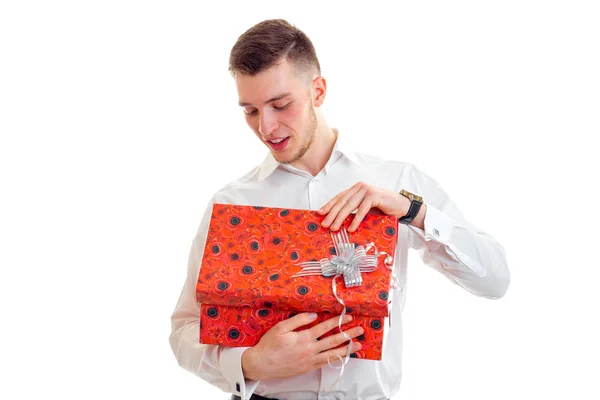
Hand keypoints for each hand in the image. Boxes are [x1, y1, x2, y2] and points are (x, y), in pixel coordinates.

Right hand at [241, 313, 362, 380]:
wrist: (261, 364)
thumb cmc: (269, 345)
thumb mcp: (281, 327)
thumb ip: (298, 320)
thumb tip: (313, 315)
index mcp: (304, 337)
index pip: (325, 327)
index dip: (338, 321)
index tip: (348, 316)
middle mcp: (310, 350)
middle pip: (333, 341)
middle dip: (348, 335)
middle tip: (360, 331)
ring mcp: (310, 361)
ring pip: (332, 354)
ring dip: (346, 349)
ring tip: (357, 345)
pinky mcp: (307, 368)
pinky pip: (325, 363)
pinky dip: (335, 359)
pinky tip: (341, 357)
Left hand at [318, 182, 411, 231]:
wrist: (401, 206)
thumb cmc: (382, 208)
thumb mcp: (364, 209)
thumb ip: (352, 210)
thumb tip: (337, 221)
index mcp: (355, 189)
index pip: (339, 197)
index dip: (328, 205)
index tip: (319, 214)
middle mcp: (359, 187)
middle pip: (342, 202)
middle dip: (331, 214)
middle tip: (324, 224)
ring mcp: (367, 190)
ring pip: (350, 205)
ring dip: (340, 218)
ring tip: (334, 228)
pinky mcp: (374, 196)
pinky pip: (362, 209)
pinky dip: (356, 220)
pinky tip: (351, 228)